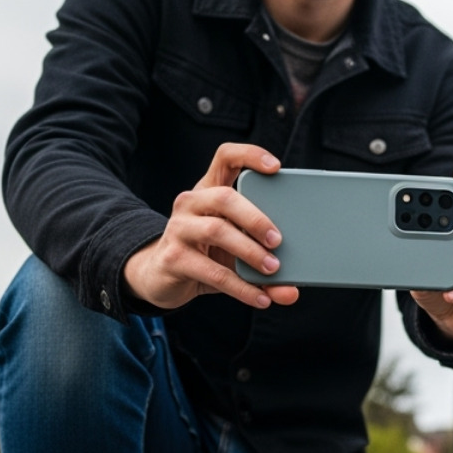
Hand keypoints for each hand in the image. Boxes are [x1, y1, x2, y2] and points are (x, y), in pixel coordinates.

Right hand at [123, 143, 299, 309]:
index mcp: (209, 191)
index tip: (275, 167)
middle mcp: (191, 202)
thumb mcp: (235, 252)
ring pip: (217, 231)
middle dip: (256, 218)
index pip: (225, 158)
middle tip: (279, 240)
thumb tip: (292, 292)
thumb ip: (265, 264)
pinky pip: (212, 272)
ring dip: (250, 251)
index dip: (249, 155)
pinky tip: (260, 298)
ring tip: (273, 269)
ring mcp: (179, 228)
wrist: (161, 277)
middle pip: (225, 197)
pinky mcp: (174, 258)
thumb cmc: (206, 254)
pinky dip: (241, 286)